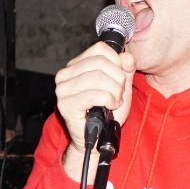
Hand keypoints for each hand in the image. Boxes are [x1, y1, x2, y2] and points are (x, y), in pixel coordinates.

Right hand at [54, 42, 135, 179]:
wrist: (97, 139)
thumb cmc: (106, 112)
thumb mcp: (120, 86)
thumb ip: (125, 69)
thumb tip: (127, 57)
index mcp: (76, 65)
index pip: (100, 49)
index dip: (117, 61)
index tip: (121, 77)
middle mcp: (65, 74)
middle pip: (101, 62)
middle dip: (118, 78)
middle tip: (119, 93)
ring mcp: (63, 89)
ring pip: (98, 77)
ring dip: (114, 91)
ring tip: (115, 101)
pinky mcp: (66, 104)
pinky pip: (95, 94)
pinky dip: (109, 100)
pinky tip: (110, 106)